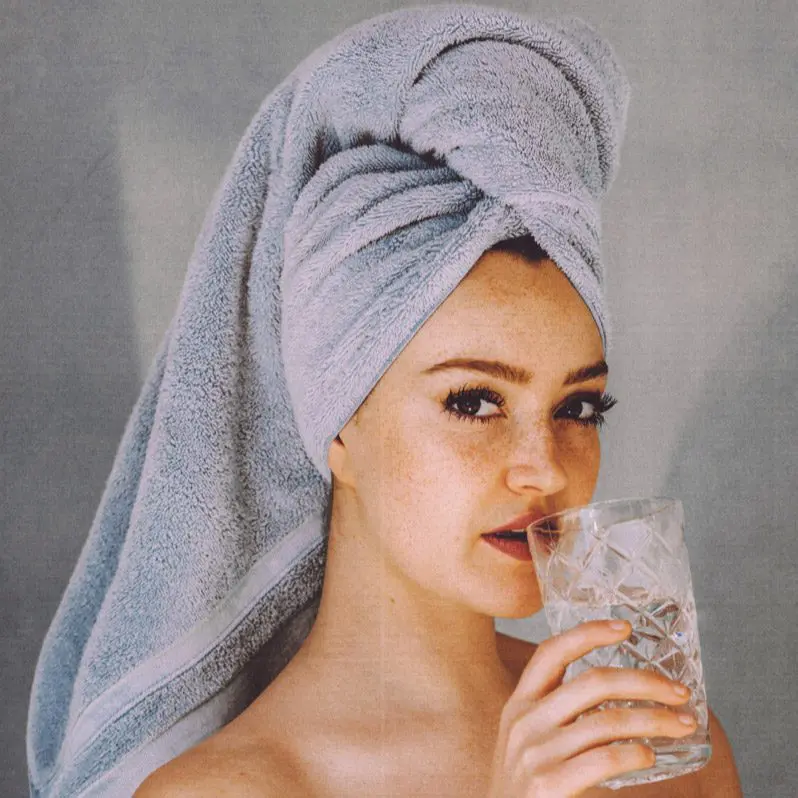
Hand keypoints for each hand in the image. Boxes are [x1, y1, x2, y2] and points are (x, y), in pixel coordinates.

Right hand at [487, 620, 695, 796]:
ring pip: (608, 721)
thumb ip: (556, 720)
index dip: (588, 633)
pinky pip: (605, 759)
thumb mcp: (527, 746)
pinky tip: (650, 756)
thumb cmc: (524, 794)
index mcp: (518, 705)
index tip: (626, 627)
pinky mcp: (548, 785)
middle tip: (679, 691)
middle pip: (593, 682)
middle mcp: (524, 722)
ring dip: (655, 719)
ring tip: (682, 725)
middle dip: (644, 681)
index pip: (551, 653)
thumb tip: (617, 700)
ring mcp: (535, 754)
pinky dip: (636, 754)